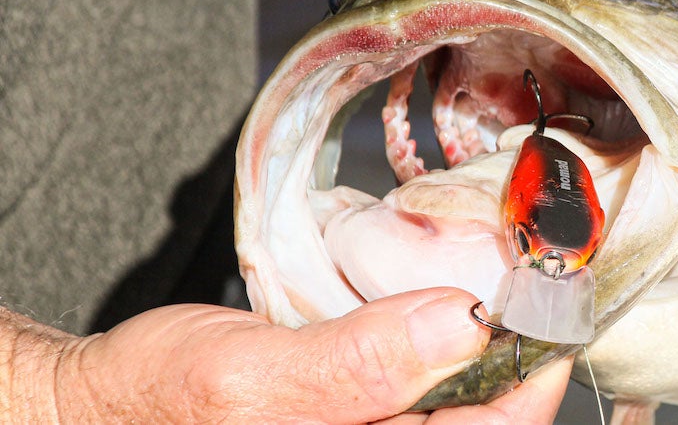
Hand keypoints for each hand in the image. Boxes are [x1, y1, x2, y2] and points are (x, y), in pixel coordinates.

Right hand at [10, 288, 569, 422]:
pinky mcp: (361, 420)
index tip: (549, 316)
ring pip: (459, 400)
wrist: (104, 405)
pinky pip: (422, 387)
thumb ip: (356, 364)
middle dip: (512, 358)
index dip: (530, 383)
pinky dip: (443, 342)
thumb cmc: (156, 406)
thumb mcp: (249, 380)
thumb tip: (459, 323)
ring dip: (483, 346)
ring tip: (492, 291)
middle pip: (482, 418)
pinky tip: (440, 310)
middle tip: (527, 290)